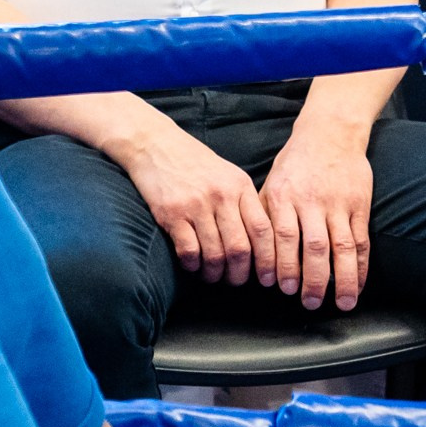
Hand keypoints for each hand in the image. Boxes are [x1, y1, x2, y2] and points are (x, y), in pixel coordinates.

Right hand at [110, 116, 274, 285]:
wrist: (156, 145)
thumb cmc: (195, 164)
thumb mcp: (228, 175)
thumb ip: (245, 203)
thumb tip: (262, 242)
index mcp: (240, 186)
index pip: (263, 229)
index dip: (268, 259)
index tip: (267, 278)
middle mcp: (221, 195)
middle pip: (240, 248)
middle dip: (240, 274)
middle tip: (236, 281)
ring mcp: (196, 204)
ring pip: (215, 255)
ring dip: (215, 274)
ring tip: (212, 276)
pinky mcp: (172, 213)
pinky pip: (189, 252)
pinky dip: (192, 266)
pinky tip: (192, 265)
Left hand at [259, 116, 373, 310]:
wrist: (331, 132)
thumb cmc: (295, 162)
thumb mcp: (272, 182)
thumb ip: (263, 214)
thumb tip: (251, 252)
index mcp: (284, 195)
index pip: (282, 236)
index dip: (281, 264)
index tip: (279, 288)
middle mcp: (311, 200)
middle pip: (313, 246)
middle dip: (312, 279)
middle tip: (309, 303)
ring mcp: (338, 203)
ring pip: (342, 246)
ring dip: (342, 278)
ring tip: (342, 304)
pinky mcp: (359, 205)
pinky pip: (361, 240)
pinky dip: (360, 266)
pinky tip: (357, 285)